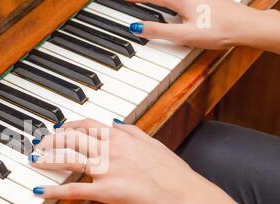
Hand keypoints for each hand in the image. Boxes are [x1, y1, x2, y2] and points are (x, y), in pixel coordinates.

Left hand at [30, 119, 211, 203]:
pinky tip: (41, 192)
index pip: (87, 125)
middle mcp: (110, 149)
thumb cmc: (172, 172)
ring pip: (68, 159)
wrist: (184, 194)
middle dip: (52, 139)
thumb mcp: (152, 143)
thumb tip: (115, 122)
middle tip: (39, 142)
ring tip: (33, 158)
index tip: (60, 128)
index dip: (69, 125)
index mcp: (121, 136)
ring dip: (47, 158)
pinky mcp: (106, 191)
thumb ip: (131, 131)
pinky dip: (55, 191)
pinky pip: (74, 190)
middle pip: (72, 138)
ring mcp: (106, 169)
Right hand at [127, 0, 261, 49]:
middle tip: (133, 2)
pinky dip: (171, 4)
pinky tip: (174, 9)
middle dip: (145, 0)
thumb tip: (137, 27)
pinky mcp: (206, 2)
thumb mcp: (184, 34)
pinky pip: (182, 0)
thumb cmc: (218, 30)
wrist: (246, 27)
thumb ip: (159, 31)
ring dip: (159, 3)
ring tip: (148, 5)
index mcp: (181, 0)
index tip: (123, 0)